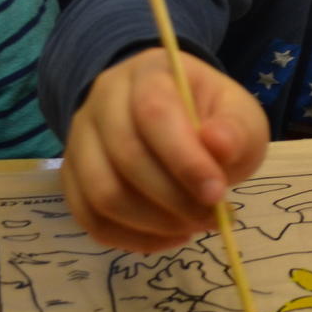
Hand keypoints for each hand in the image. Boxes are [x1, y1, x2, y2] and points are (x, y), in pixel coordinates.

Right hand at [60, 47, 268, 251]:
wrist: (177, 119)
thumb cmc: (212, 117)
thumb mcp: (239, 114)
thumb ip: (235, 129)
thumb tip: (218, 146)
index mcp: (149, 73)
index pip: (154, 113)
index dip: (185, 159)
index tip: (217, 193)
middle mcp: (103, 101)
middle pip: (125, 156)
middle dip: (173, 198)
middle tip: (212, 217)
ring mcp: (80, 140)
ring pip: (102, 193)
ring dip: (153, 223)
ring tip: (193, 226)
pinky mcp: (72, 177)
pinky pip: (90, 219)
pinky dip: (131, 238)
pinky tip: (169, 237)